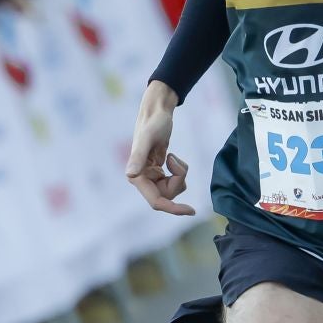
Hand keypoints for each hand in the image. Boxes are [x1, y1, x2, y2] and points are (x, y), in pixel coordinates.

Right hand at [124, 82, 195, 215]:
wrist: (158, 111)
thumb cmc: (153, 122)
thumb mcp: (147, 138)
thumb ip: (138, 157)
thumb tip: (130, 176)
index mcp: (137, 176)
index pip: (156, 202)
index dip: (173, 209)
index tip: (192, 211)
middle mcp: (142, 179)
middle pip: (167, 196)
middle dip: (178, 180)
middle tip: (176, 159)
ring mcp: (150, 177)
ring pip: (172, 190)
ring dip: (180, 174)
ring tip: (174, 157)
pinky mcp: (159, 173)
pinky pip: (174, 181)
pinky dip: (179, 171)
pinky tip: (172, 157)